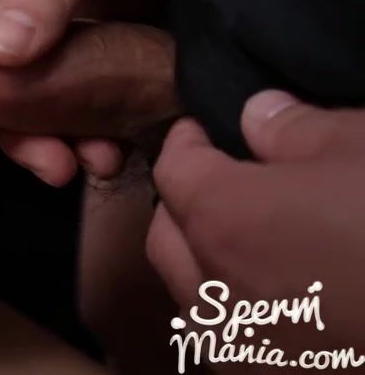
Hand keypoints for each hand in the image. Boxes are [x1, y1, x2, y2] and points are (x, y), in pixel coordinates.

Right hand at [0, 20, 179, 184]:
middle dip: (21, 127)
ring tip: (94, 161)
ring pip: (52, 86)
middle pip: (3, 75)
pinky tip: (121, 138)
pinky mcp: (122, 19)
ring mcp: (75, 8)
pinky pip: (101, 78)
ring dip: (65, 130)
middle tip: (52, 166)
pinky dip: (105, 113)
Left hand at [147, 91, 364, 349]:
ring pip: (194, 297)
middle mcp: (218, 295)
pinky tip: (286, 296)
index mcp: (227, 222)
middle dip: (187, 202)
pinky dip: (241, 312)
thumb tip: (259, 116)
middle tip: (224, 178)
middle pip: (169, 237)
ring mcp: (247, 354)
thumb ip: (296, 130)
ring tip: (254, 237)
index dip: (186, 143)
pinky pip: (234, 344)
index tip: (202, 130)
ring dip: (207, 260)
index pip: (175, 173)